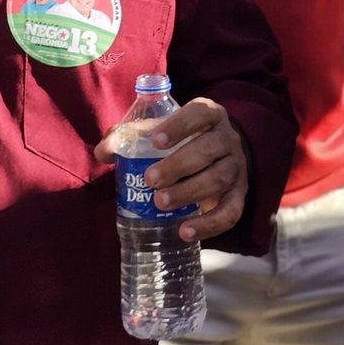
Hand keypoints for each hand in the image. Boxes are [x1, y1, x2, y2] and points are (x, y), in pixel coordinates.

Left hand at [94, 97, 248, 241]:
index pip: (200, 113)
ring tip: (160, 203)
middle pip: (209, 148)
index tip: (156, 140)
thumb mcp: (162, 130)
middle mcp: (227, 138)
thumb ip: (131, 137)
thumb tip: (103, 151)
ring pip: (219, 178)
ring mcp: (236, 167)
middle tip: (150, 179)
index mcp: (209, 115)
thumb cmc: (183, 140)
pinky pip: (231, 211)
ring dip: (189, 192)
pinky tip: (184, 231)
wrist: (221, 155)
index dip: (180, 126)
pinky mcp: (240, 195)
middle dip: (178, 165)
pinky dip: (209, 224)